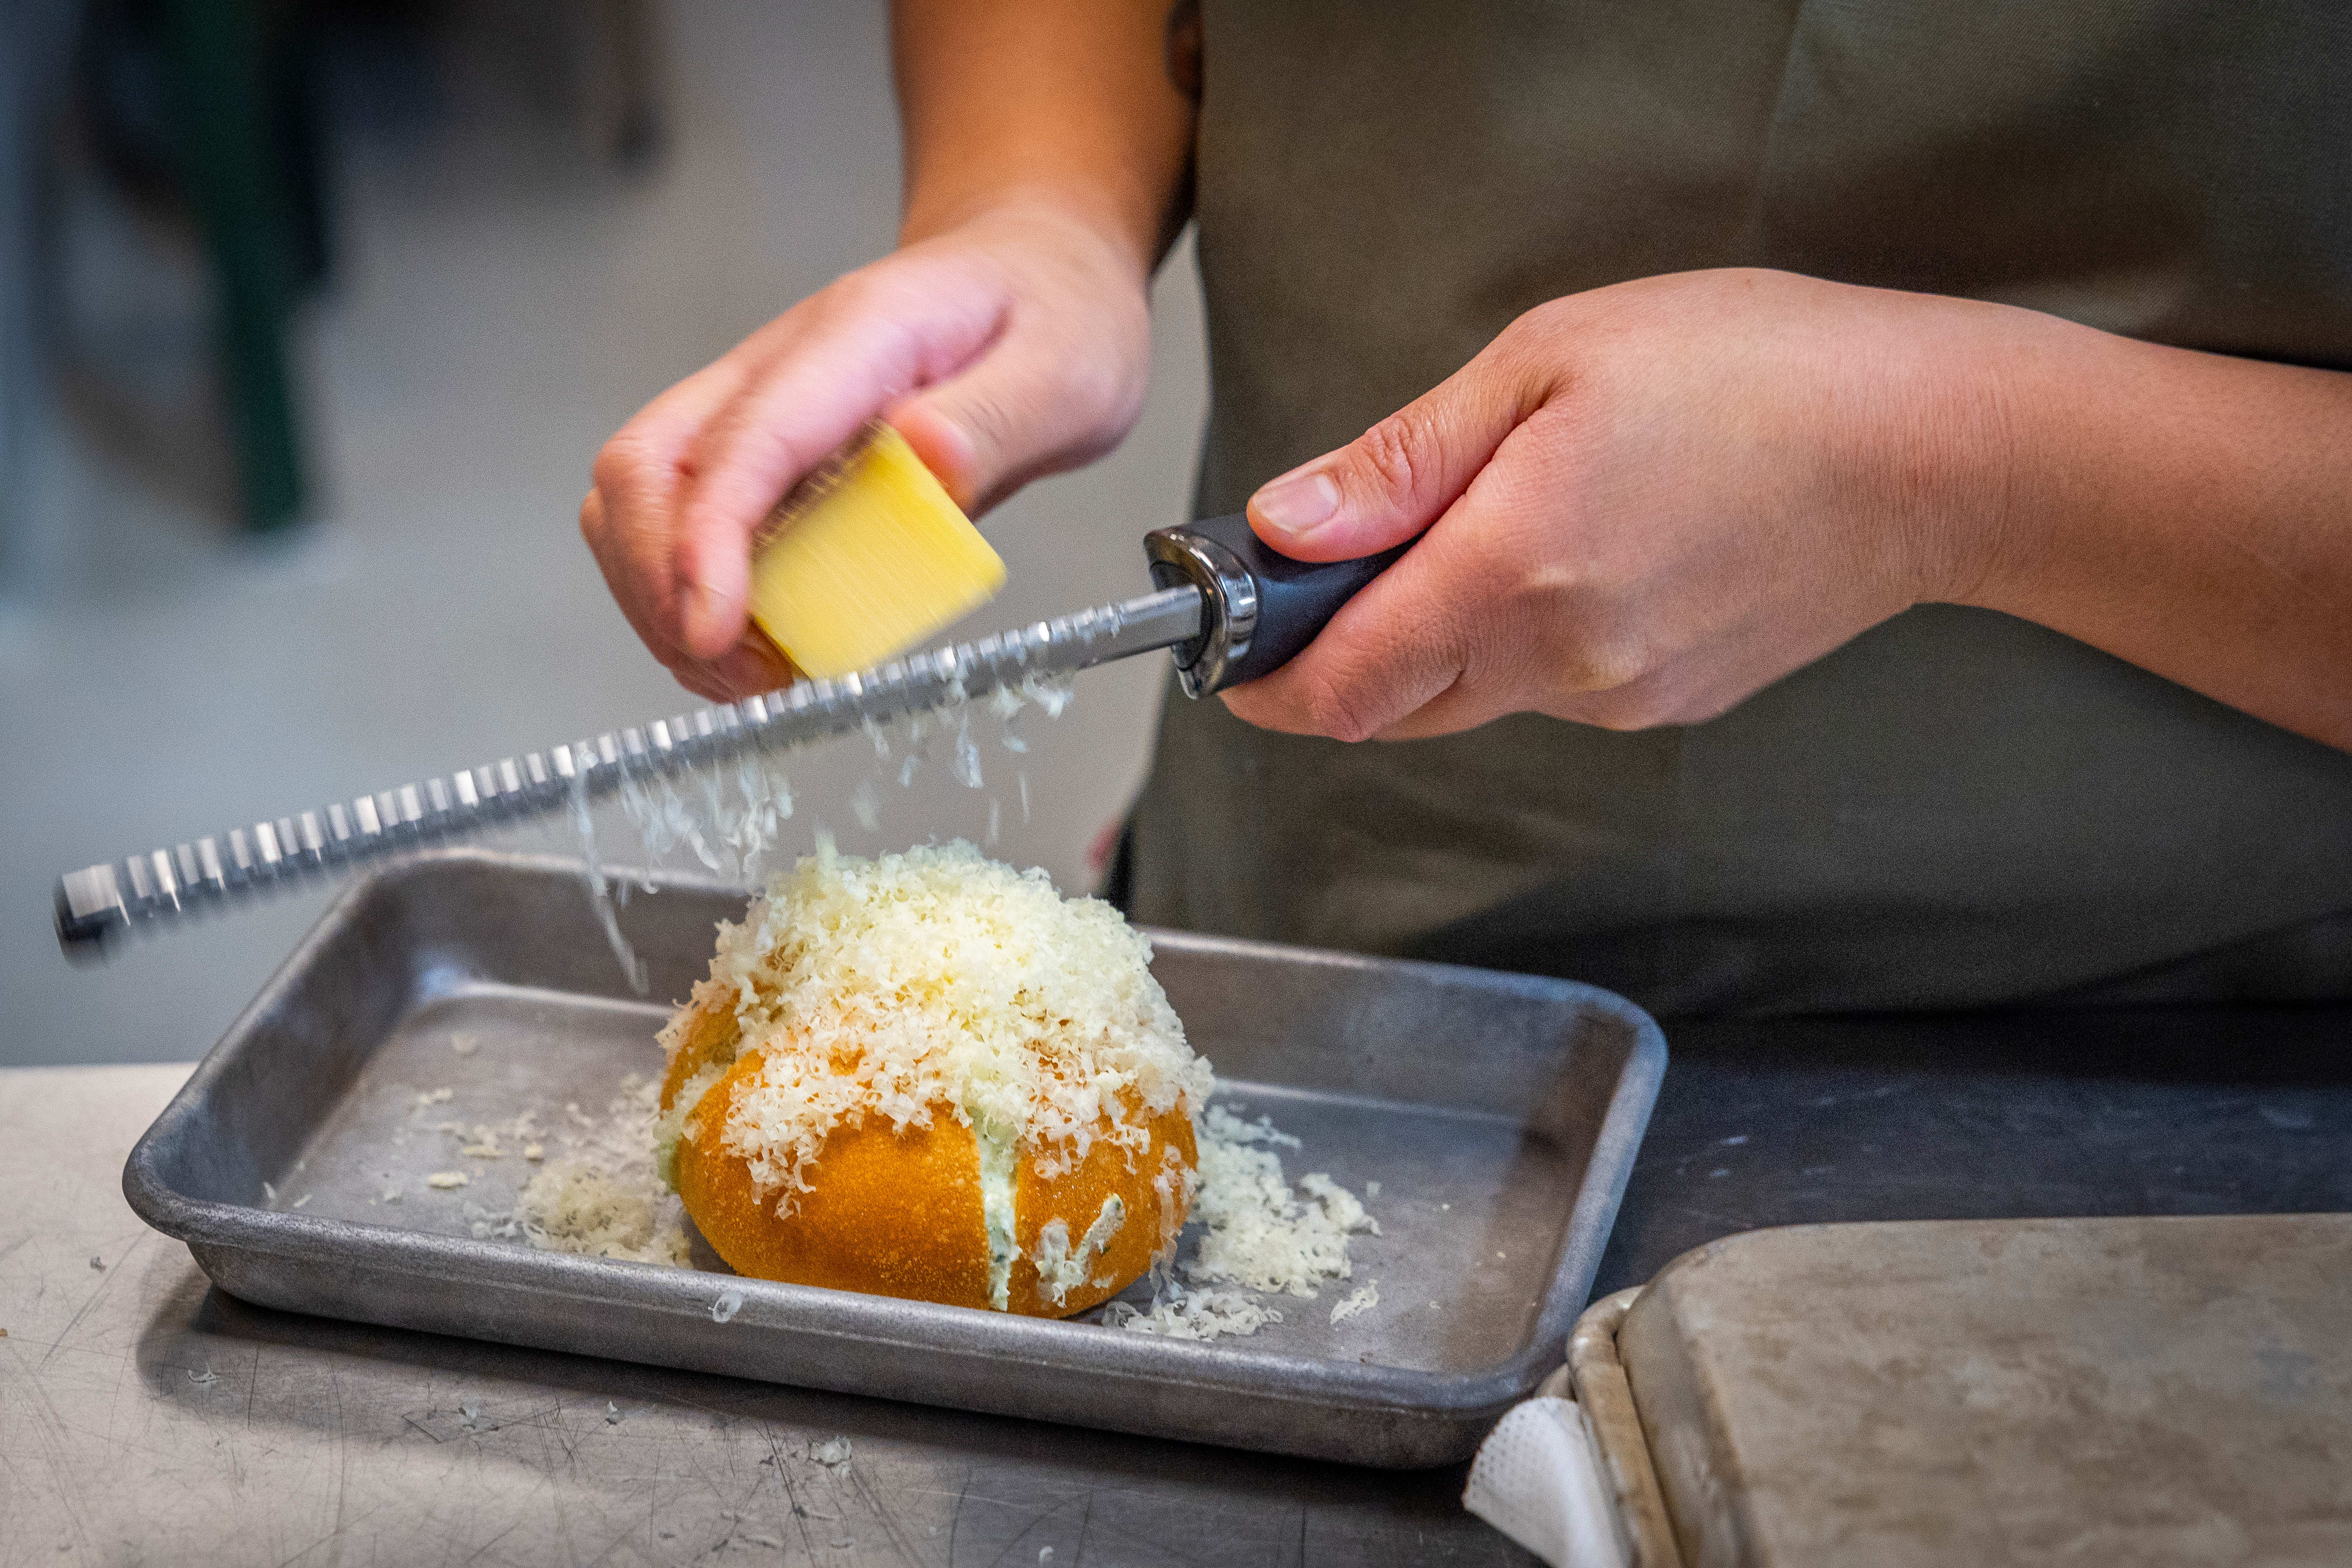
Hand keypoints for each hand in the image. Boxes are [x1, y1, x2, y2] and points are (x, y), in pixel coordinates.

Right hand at [581, 203, 1157, 700]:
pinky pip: (681, 521)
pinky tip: (756, 643)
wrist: (1036, 269)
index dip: (709, 542)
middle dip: (663, 586)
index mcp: (858, 336)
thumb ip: (998, 421)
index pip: (747, 440)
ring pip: (640, 499)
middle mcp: (781, 365)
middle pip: (647, 466)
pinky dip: (693, 593)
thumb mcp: (1068, 370)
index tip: (714, 630)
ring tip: (751, 672)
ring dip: (664, 599)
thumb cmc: (1053, 315)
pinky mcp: (759, 450)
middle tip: (746, 674)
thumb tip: (929, 465)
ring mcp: (756, 405)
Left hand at [1219, 268, 2035, 739]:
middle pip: (1392, 709)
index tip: (1229, 652)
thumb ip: (1403, 461)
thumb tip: (1287, 526)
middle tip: (1331, 574)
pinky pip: (1550, 689)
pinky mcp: (1667, 703)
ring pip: (1472, 699)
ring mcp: (1619, 696)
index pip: (1341, 686)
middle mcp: (1560, 662)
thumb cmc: (1755, 374)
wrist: (1932, 452)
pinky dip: (1520, 640)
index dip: (1265, 682)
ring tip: (1484, 528)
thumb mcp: (1551, 361)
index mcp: (1511, 574)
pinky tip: (1577, 552)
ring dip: (1436, 642)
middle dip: (1339, 658)